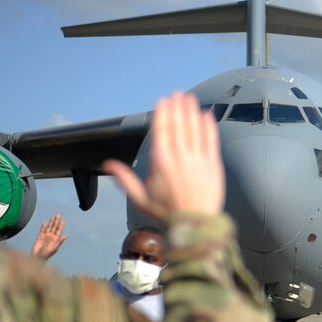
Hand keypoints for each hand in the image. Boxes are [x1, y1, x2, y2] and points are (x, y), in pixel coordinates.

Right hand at [30, 214, 66, 259]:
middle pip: (54, 227)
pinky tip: (45, 223)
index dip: (61, 225)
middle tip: (58, 214)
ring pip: (48, 228)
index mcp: (55, 239)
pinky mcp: (39, 238)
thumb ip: (59, 241)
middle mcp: (51, 237)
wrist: (37, 258)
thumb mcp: (54, 248)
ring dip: (51, 222)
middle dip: (56, 221)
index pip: (59, 230)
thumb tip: (66, 236)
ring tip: (53, 216)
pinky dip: (43, 227)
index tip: (63, 220)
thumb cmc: (46, 254)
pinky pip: (41, 231)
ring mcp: (45, 237)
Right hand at [103, 92, 223, 219]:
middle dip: (178, 108)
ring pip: (194, 130)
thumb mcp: (141, 199)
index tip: (163, 101)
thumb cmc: (167, 214)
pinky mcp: (213, 166)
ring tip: (190, 99)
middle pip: (178, 126)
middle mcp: (179, 158)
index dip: (163, 114)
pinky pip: (210, 141)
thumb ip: (125, 179)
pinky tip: (206, 116)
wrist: (195, 227)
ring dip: (191, 112)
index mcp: (160, 163)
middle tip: (178, 94)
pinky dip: (208, 127)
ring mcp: (198, 161)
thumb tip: (108, 165)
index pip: (161, 131)